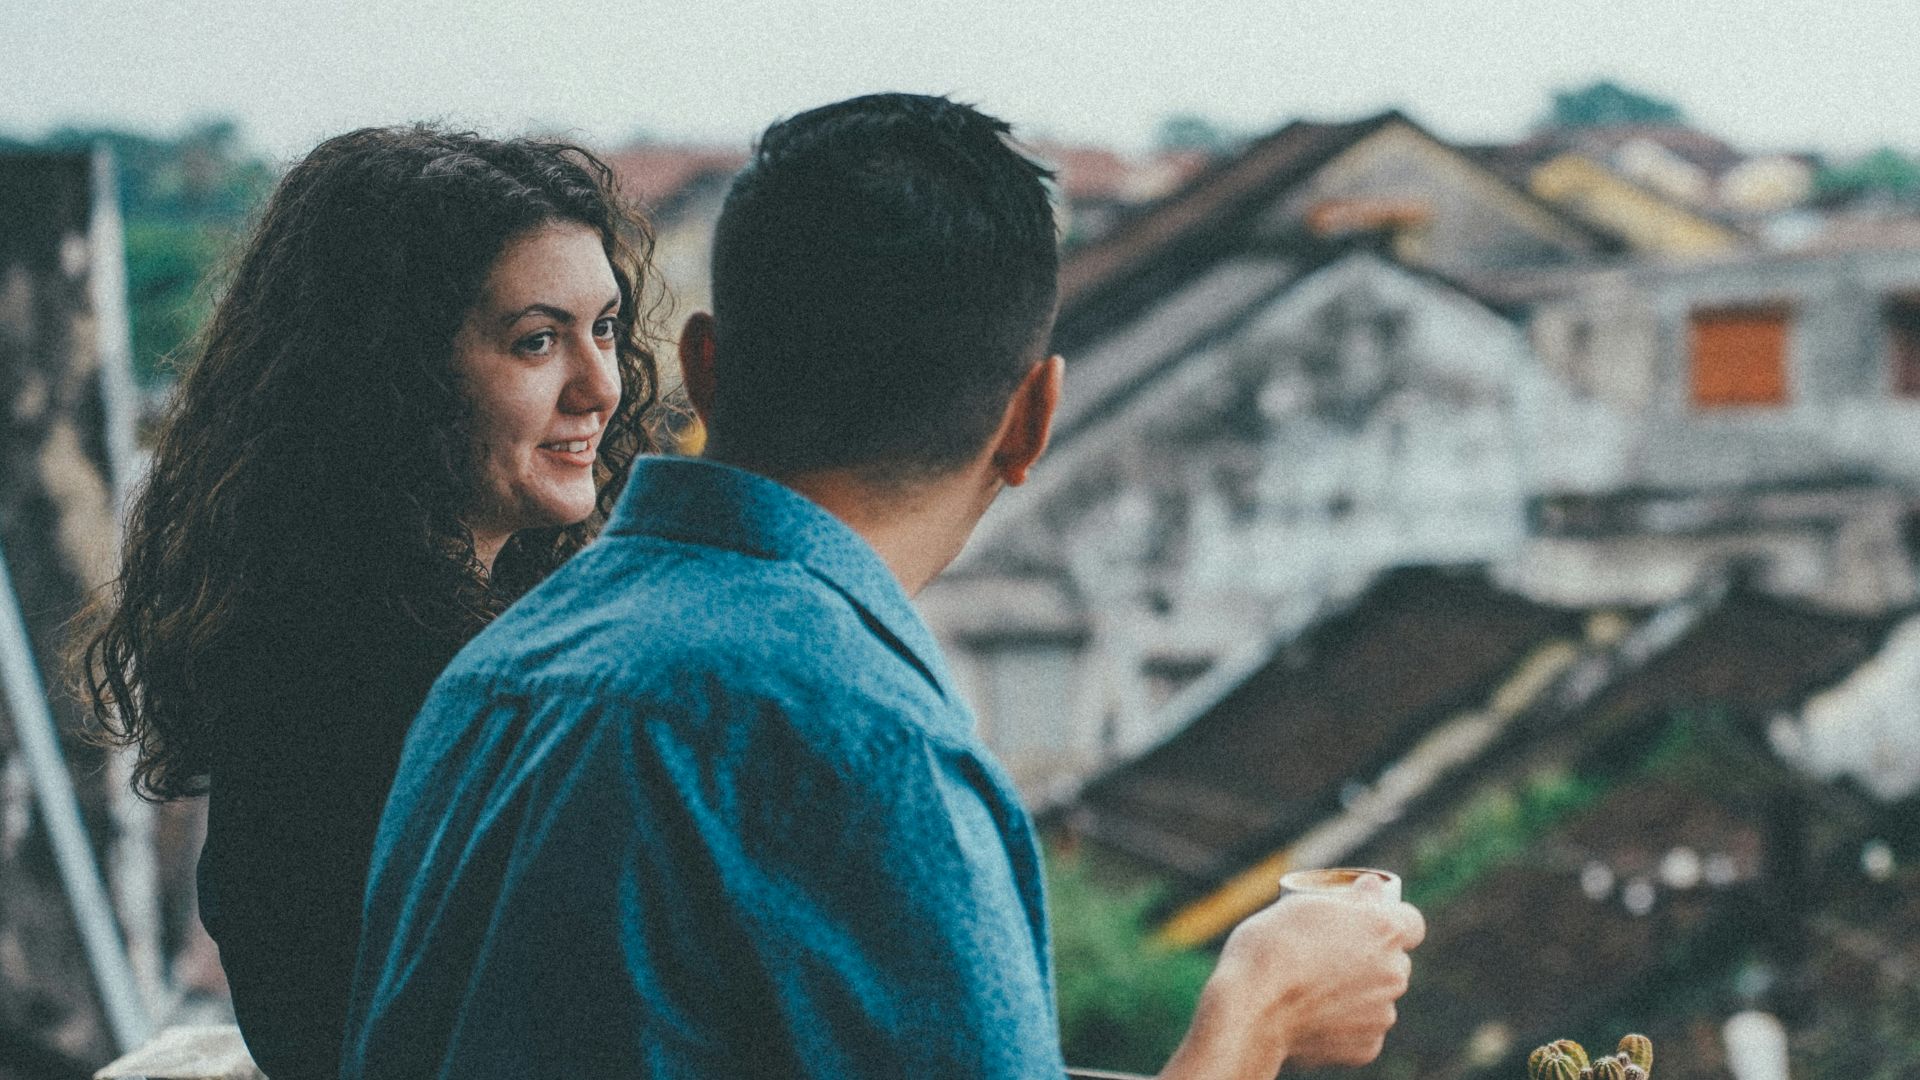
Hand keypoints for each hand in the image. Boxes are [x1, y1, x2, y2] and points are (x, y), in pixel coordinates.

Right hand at [1159, 889, 1424, 1078]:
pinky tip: (1315, 1016)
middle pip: (1394, 961)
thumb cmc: (1271, 948)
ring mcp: (1384, 1014)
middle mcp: (1395, 973)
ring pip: (1379, 996)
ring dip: (1358, 991)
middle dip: (1372, 957)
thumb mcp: (1303, 906)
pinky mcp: (1367, 1048)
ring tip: (1315, 988)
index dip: (1388, 920)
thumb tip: (1373, 888)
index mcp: (1385, 930)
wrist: (1251, 1010)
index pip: (1410, 922)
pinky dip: (1345, 1024)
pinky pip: (1364, 1029)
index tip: (1364, 922)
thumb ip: (1349, 899)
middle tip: (1331, 955)